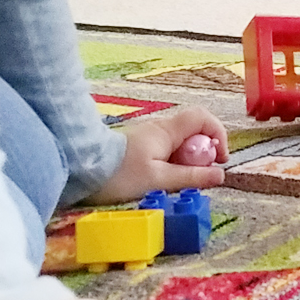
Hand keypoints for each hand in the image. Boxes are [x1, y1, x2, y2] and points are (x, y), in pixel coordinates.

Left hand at [87, 106, 229, 203]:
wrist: (79, 168)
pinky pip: (166, 151)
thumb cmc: (118, 173)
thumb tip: (220, 175)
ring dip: (187, 161)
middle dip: (203, 154)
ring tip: (177, 181)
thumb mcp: (158, 180)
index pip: (203, 118)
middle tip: (198, 175)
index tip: (219, 159)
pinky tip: (162, 180)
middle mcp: (159, 129)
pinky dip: (173, 163)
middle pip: (194, 133)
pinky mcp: (139, 147)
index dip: (218, 135)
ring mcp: (148, 137)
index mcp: (166, 131)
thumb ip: (191, 177)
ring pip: (180, 144)